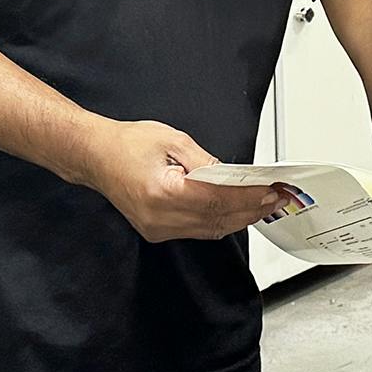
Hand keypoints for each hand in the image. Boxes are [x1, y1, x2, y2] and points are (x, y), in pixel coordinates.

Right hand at [83, 119, 289, 244]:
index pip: (217, 200)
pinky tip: (235, 210)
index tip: (269, 191)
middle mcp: (159, 218)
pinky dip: (220, 221)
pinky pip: (197, 231)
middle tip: (276, 198)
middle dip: (251, 209)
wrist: (95, 157)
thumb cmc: (127, 144)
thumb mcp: (173, 140)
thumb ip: (206, 161)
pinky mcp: (157, 232)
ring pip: (210, 230)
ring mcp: (157, 229)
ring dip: (239, 218)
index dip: (248, 197)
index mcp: (163, 193)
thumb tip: (234, 176)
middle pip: (217, 220)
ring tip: (263, 204)